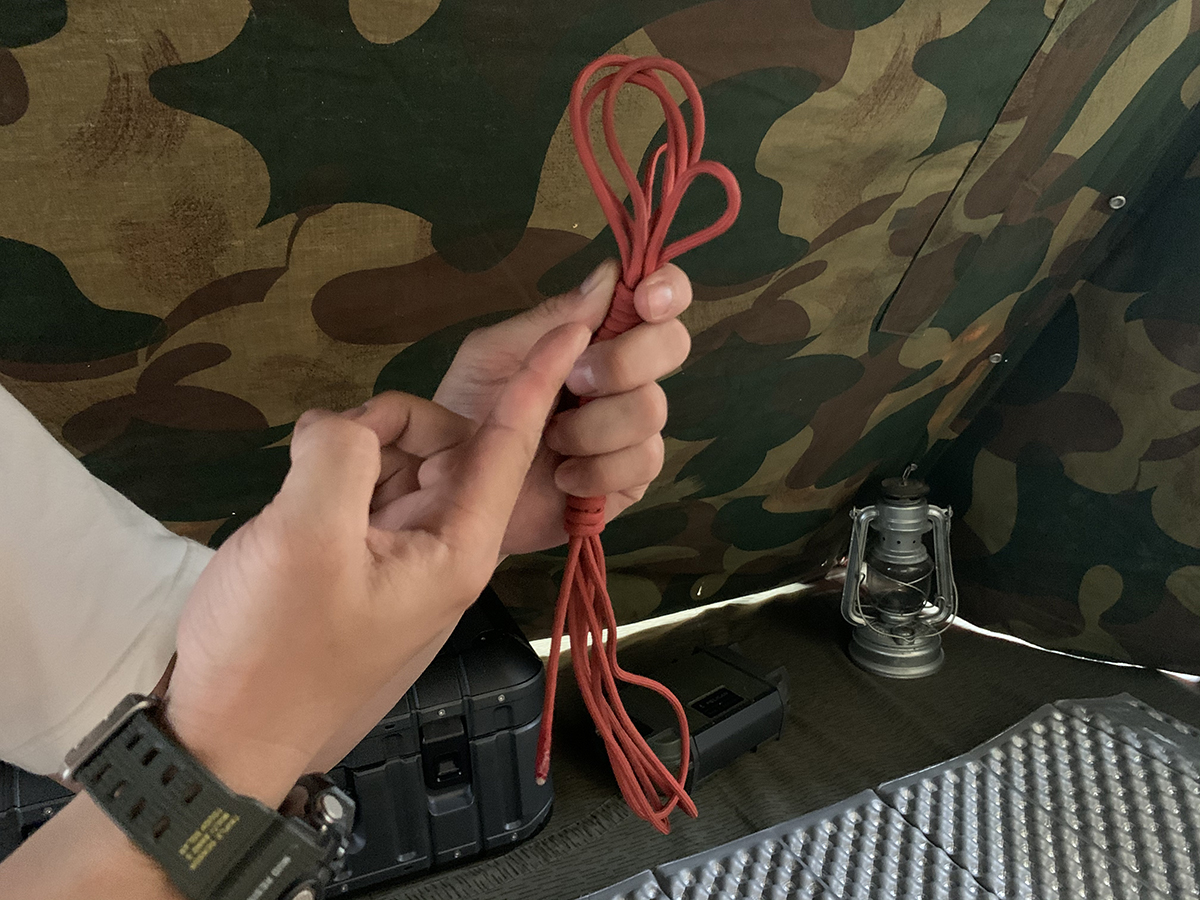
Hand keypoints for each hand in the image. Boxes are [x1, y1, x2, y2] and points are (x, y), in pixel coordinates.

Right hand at [162, 325, 590, 805]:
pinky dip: (333, 474)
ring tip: (298, 485)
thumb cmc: (275, 652)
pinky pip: (363, 490)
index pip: (511, 447)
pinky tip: (295, 494)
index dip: (539, 381)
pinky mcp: (357, 560)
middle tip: (324, 445)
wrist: (225, 739)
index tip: (574, 325)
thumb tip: (342, 425)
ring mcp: (398, 554)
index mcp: (457, 549)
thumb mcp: (305, 539)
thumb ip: (340, 454)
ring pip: (398, 462)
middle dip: (392, 424)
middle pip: (445, 445)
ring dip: (353, 451)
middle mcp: (441, 547)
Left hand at [428, 261, 692, 554]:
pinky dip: (597, 469)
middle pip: (672, 344)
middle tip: (575, 380)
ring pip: (652, 408)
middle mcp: (625, 375)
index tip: (645, 301)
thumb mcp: (493, 354)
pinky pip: (643, 462)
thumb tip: (610, 275)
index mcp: (596, 335)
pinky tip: (563, 478)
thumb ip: (550, 319)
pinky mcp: (631, 480)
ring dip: (593, 425)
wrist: (453, 491)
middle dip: (624, 360)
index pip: (658, 297)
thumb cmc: (467, 413)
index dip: (667, 289)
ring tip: (549, 440)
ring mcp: (632, 429)